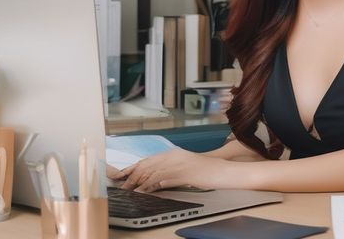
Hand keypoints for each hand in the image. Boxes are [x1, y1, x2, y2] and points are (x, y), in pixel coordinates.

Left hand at [117, 147, 235, 191]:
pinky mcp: (184, 174)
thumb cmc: (206, 171)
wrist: (221, 170)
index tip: (122, 175)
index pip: (148, 159)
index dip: (133, 167)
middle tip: (123, 185)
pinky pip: (163, 179)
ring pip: (153, 172)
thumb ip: (169, 171)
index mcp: (173, 153)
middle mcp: (174, 156)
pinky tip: (145, 191)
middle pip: (147, 165)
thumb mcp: (185, 167)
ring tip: (130, 190)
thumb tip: (155, 181)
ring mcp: (179, 164)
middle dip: (133, 176)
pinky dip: (151, 186)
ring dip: (139, 182)